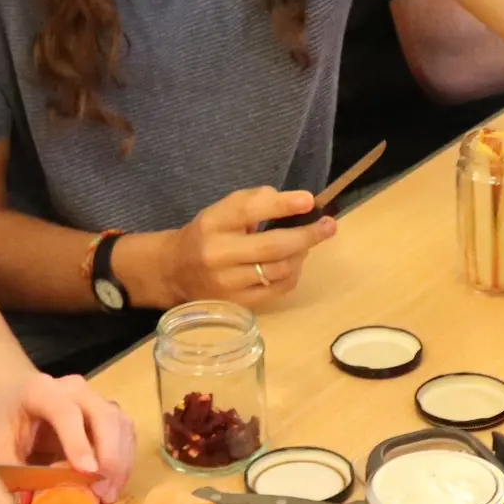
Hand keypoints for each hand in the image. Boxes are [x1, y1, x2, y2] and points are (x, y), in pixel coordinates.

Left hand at [0, 371, 135, 503]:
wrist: (17, 393)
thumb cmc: (8, 419)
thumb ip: (13, 470)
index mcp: (42, 391)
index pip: (66, 413)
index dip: (78, 442)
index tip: (88, 473)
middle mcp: (75, 389)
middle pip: (105, 416)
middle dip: (110, 457)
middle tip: (103, 493)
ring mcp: (97, 398)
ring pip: (122, 425)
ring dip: (121, 462)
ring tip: (109, 494)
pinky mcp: (111, 412)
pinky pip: (127, 434)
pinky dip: (125, 461)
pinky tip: (114, 483)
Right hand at [156, 188, 336, 304]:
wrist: (175, 272)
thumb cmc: (206, 236)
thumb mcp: (221, 211)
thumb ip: (254, 203)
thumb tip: (296, 203)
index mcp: (212, 223)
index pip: (250, 210)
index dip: (282, 204)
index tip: (308, 200)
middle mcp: (218, 254)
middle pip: (273, 246)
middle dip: (307, 235)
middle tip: (328, 226)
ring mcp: (228, 283)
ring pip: (279, 270)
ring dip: (301, 255)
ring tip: (307, 244)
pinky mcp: (238, 304)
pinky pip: (277, 289)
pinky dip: (293, 274)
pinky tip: (294, 263)